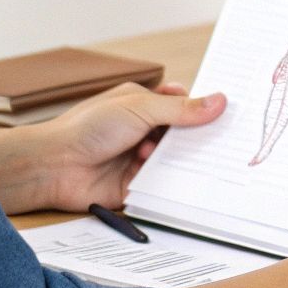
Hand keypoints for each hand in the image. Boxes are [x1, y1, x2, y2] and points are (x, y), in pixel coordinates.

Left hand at [0, 82, 224, 214]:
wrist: (54, 167)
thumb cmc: (88, 128)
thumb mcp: (139, 109)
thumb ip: (181, 109)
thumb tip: (219, 101)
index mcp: (142, 104)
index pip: (182, 104)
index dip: (205, 108)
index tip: (233, 112)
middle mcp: (143, 131)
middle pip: (183, 135)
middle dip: (202, 138)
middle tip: (233, 142)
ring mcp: (140, 159)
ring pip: (176, 161)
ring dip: (187, 161)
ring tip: (212, 162)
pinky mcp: (137, 186)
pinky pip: (165, 186)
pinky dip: (177, 184)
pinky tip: (194, 185)